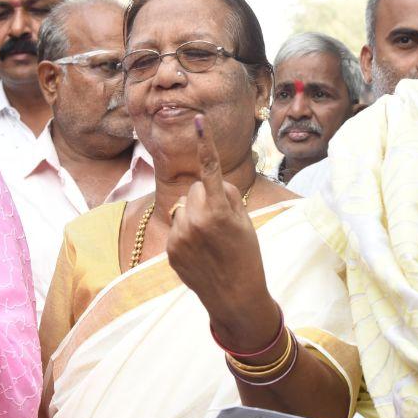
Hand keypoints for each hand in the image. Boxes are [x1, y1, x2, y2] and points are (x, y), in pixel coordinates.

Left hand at [166, 115, 279, 350]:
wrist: (235, 298)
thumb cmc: (247, 256)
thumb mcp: (245, 222)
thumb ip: (228, 197)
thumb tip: (210, 185)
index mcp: (217, 210)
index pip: (210, 169)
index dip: (204, 143)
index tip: (197, 119)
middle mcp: (195, 220)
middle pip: (197, 189)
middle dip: (207, 198)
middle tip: (223, 224)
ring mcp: (179, 236)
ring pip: (185, 207)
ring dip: (195, 216)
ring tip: (211, 241)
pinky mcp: (170, 250)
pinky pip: (179, 226)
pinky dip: (188, 234)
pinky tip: (201, 253)